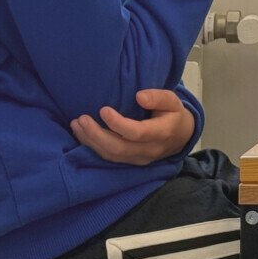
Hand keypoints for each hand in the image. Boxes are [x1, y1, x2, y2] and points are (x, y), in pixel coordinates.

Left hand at [71, 89, 194, 165]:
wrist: (180, 138)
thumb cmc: (174, 114)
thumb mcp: (173, 101)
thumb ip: (158, 97)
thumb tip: (139, 96)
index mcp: (161, 133)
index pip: (136, 133)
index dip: (118, 124)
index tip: (103, 109)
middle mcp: (148, 151)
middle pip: (118, 148)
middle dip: (96, 135)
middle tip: (81, 119)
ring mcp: (138, 159)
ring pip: (111, 155)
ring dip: (91, 141)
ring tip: (76, 124)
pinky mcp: (129, 162)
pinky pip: (109, 157)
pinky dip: (93, 147)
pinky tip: (82, 135)